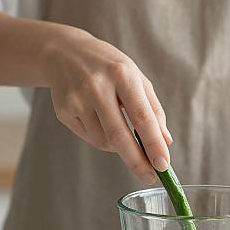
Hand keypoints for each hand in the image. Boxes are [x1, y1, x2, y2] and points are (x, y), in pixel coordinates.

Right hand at [43, 27, 171, 183]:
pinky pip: (90, 138)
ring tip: (121, 129)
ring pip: (104, 142)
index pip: (142, 117)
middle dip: (137, 161)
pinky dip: (102, 139)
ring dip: (119, 147)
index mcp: (122, 75)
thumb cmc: (110, 68)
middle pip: (119, 136)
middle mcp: (96, 86)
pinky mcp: (64, 111)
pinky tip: (100, 121)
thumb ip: (153, 110)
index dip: (154, 144)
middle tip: (150, 176)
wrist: (64, 52)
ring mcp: (77, 100)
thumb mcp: (137, 79)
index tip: (163, 165)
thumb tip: (166, 142)